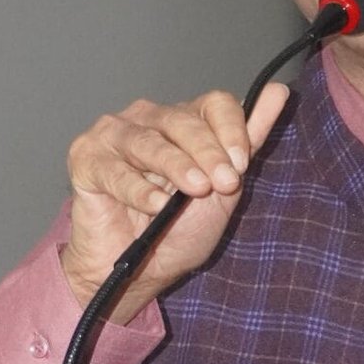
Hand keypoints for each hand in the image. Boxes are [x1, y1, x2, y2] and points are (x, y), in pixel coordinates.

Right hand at [60, 80, 290, 321]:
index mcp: (182, 121)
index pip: (213, 104)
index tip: (241, 166)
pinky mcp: (85, 158)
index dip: (231, 130)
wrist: (137, 271)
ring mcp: (113, 135)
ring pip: (149, 141)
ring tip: (195, 191)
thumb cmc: (176, 229)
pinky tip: (156, 207)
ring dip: (177, 167)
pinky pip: (114, 170)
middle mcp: (147, 119)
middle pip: (183, 121)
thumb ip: (248, 140)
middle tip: (224, 184)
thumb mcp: (223, 189)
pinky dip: (138, 189)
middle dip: (208, 154)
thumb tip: (278, 92)